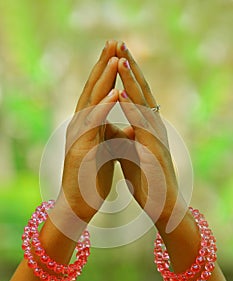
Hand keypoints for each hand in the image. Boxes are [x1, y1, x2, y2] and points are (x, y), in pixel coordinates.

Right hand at [56, 40, 118, 222]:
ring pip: (91, 102)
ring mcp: (79, 137)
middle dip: (103, 65)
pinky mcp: (81, 150)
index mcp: (88, 125)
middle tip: (113, 41)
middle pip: (92, 90)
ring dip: (103, 79)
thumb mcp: (106, 151)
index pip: (97, 92)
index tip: (118, 51)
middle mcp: (80, 126)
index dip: (106, 71)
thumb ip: (113, 135)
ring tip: (115, 56)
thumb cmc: (93, 177)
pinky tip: (113, 92)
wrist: (79, 204)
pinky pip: (94, 125)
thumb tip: (130, 126)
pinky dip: (103, 107)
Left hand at [112, 41, 181, 224]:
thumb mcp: (129, 153)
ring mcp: (155, 139)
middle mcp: (153, 128)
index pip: (136, 95)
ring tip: (122, 60)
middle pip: (142, 93)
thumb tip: (111, 125)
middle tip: (119, 44)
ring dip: (132, 83)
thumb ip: (123, 136)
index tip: (115, 55)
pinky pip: (142, 128)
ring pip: (144, 105)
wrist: (162, 206)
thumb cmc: (145, 179)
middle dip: (130, 68)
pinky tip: (122, 96)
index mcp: (147, 127)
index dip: (127, 75)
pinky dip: (132, 110)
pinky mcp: (154, 153)